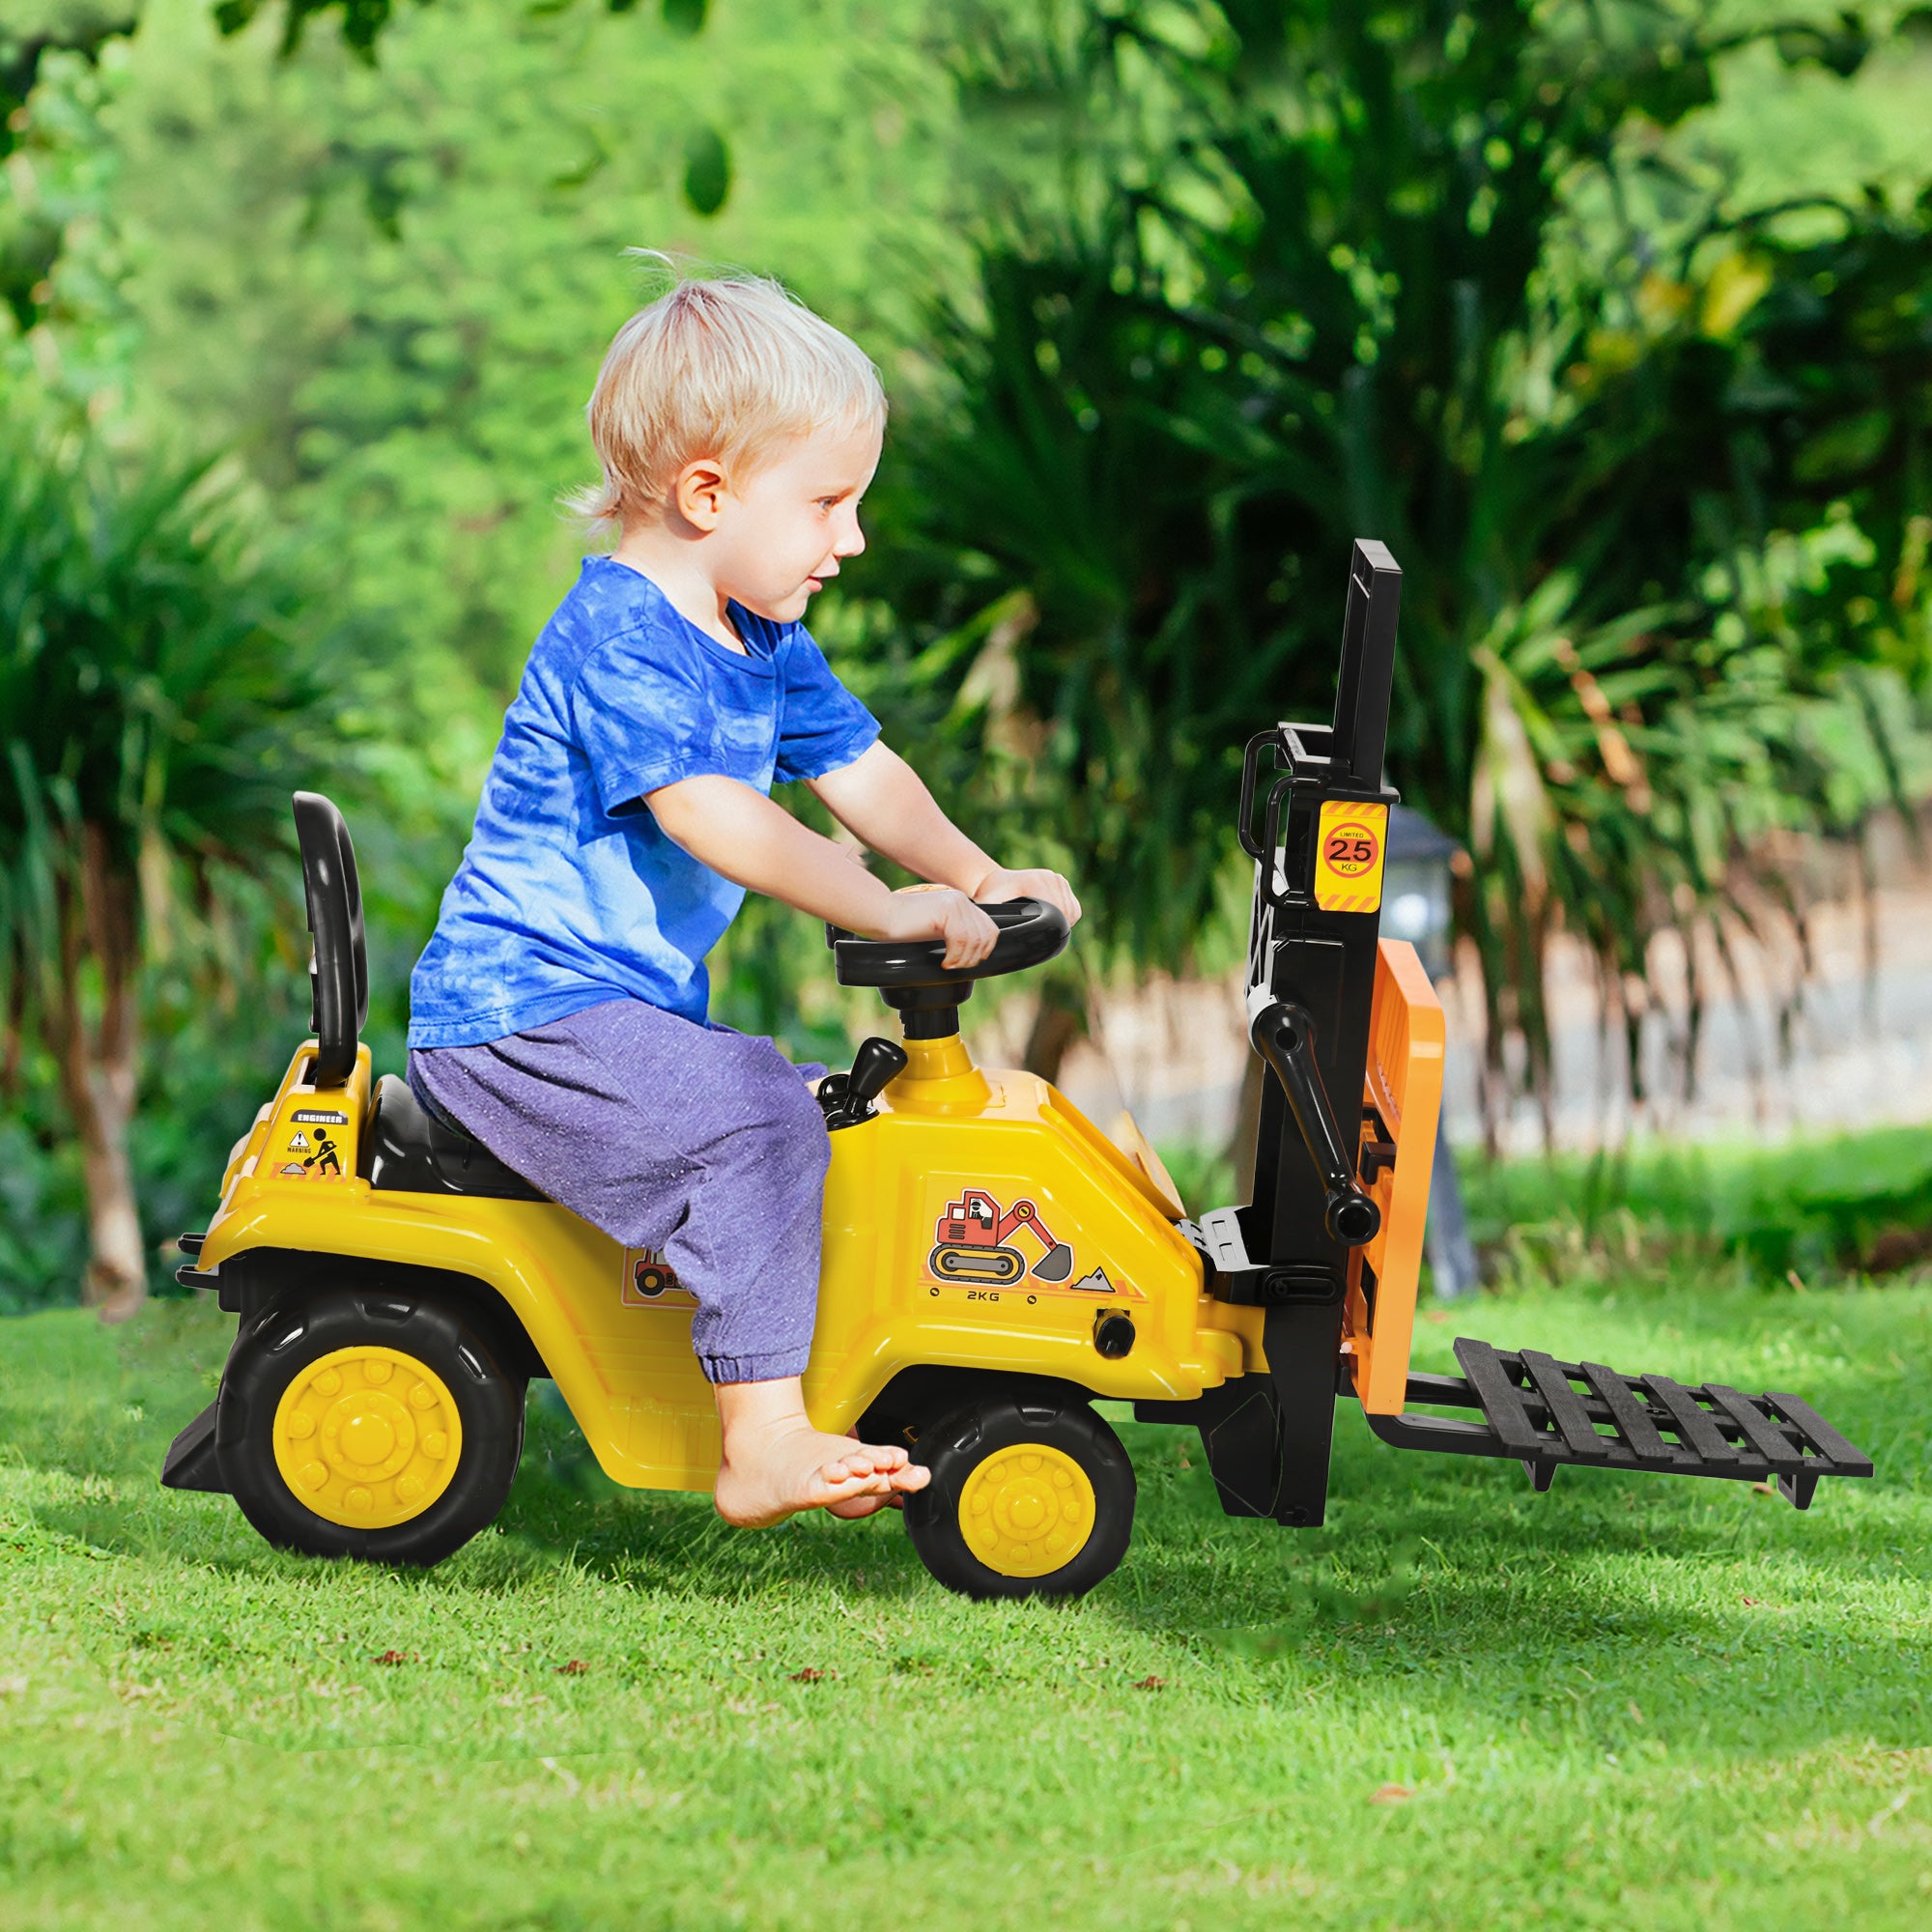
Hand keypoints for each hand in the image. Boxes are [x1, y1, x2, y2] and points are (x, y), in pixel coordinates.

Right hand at [879, 884, 999, 969]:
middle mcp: (961, 901)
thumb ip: (955, 934)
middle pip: (986, 935)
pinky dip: (955, 956)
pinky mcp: (945, 911)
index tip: (967, 962)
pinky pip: (960, 939)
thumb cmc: (903, 926)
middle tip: (956, 966)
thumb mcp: (936, 929)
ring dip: (963, 959)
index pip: (989, 928)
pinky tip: (943, 962)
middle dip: (974, 957)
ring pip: (975, 940)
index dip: (984, 950)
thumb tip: (973, 954)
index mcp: (960, 903)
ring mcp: (954, 904)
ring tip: (949, 965)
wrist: (882, 915)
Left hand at [972, 866, 1081, 929]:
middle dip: (1057, 928)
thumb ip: (992, 918)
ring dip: (1063, 923)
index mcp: (1034, 883)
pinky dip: (1067, 917)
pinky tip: (1053, 921)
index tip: (1040, 939)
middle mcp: (1049, 877)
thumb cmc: (988, 896)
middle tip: (1042, 939)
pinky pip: (1074, 906)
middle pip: (1066, 913)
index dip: (1051, 930)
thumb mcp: (987, 905)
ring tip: (1046, 931)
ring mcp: (1057, 878)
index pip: (1056, 913)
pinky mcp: (1061, 881)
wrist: (994, 879)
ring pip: (1072, 911)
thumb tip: (996, 936)